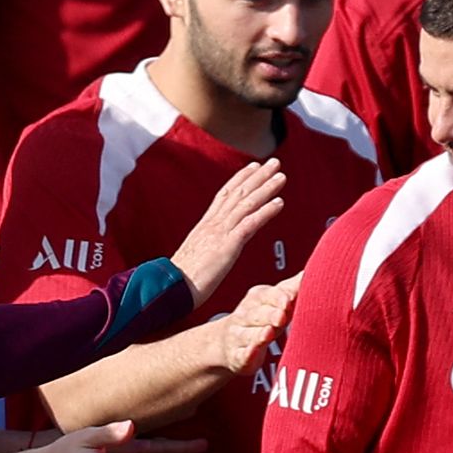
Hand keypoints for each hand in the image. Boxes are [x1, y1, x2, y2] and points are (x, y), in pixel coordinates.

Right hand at [169, 159, 285, 304]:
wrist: (170, 289)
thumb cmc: (180, 280)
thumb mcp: (196, 256)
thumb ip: (206, 246)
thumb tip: (213, 247)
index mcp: (205, 225)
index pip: (225, 195)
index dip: (241, 179)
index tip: (254, 166)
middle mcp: (213, 224)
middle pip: (238, 193)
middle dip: (258, 176)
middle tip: (275, 162)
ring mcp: (220, 233)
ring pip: (247, 203)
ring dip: (266, 188)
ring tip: (282, 176)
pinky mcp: (227, 246)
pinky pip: (250, 224)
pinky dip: (266, 211)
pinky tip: (280, 203)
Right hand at [216, 275, 299, 375]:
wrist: (230, 343)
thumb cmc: (263, 318)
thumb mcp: (275, 301)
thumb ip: (292, 288)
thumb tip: (313, 271)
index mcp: (256, 299)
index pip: (266, 295)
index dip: (278, 298)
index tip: (290, 300)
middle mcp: (244, 315)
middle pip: (256, 314)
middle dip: (269, 315)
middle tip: (282, 316)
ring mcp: (238, 336)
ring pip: (248, 335)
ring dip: (258, 334)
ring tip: (269, 332)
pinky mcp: (237, 357)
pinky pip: (241, 355)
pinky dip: (247, 354)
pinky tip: (252, 352)